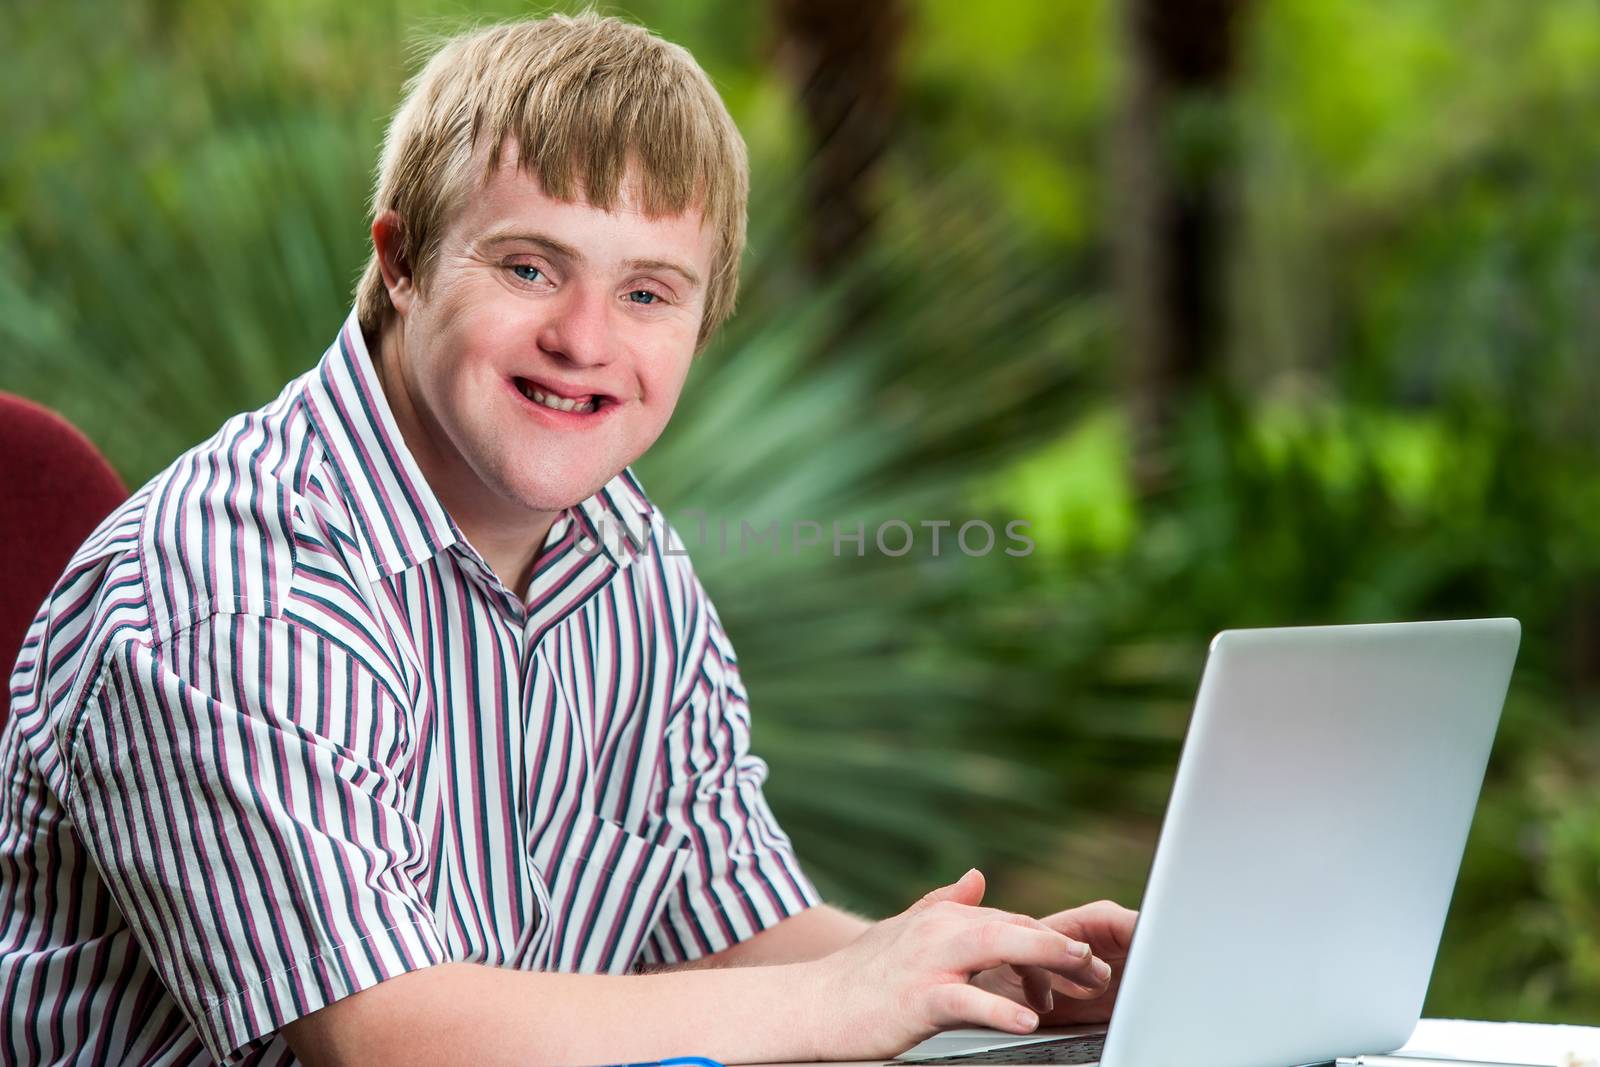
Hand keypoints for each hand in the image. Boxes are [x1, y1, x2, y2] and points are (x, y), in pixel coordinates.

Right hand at [803, 869, 1110, 1059]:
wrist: (814, 1004)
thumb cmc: (861, 974)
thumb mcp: (907, 930)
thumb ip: (945, 903)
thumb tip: (977, 877)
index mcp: (944, 918)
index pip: (1011, 921)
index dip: (1049, 942)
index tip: (1080, 964)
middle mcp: (940, 931)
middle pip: (1013, 926)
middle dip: (1061, 945)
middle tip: (1098, 968)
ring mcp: (929, 963)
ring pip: (995, 946)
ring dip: (1044, 955)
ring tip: (1080, 970)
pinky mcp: (918, 999)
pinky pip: (965, 1000)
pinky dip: (997, 1008)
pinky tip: (1026, 1020)